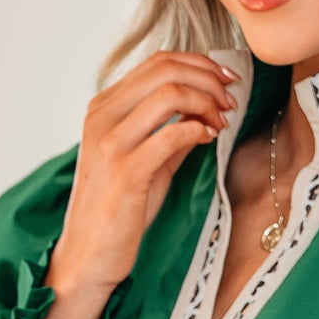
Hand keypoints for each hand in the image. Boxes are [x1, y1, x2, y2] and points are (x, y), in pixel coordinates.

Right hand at [47, 50, 241, 302]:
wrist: (88, 256)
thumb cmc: (117, 212)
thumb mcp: (146, 163)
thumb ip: (170, 133)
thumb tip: (205, 111)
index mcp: (103, 108)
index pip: (156, 63)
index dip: (198, 64)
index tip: (225, 80)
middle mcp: (102, 117)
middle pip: (164, 69)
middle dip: (208, 79)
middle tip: (231, 99)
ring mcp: (110, 142)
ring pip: (169, 93)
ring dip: (206, 102)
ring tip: (222, 121)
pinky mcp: (124, 170)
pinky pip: (171, 134)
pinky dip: (197, 130)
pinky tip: (209, 139)